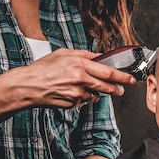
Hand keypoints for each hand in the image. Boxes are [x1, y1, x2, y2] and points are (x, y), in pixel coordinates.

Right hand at [17, 48, 136, 107]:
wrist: (28, 86)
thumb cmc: (43, 68)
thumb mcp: (63, 54)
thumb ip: (84, 55)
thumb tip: (100, 57)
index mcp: (79, 65)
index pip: (107, 72)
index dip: (122, 76)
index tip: (131, 79)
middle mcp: (80, 79)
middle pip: (106, 86)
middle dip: (117, 89)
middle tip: (121, 89)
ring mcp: (76, 93)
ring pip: (95, 95)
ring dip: (95, 92)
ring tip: (81, 86)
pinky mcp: (72, 104)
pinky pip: (83, 101)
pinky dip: (82, 97)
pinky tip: (71, 92)